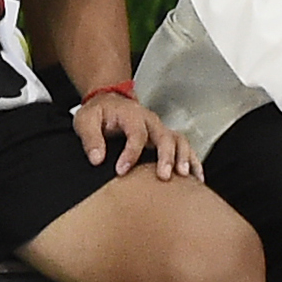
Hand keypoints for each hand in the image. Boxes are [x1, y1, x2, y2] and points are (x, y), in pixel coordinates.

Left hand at [74, 87, 194, 177]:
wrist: (109, 102)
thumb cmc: (99, 113)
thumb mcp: (86, 120)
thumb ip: (91, 139)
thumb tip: (97, 159)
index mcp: (132, 115)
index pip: (136, 134)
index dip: (131, 153)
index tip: (121, 171)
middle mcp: (150, 121)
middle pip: (165, 136)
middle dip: (167, 157)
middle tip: (164, 176)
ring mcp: (160, 129)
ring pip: (179, 141)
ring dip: (184, 158)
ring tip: (185, 176)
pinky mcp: (165, 138)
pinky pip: (183, 147)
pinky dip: (192, 161)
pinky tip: (196, 178)